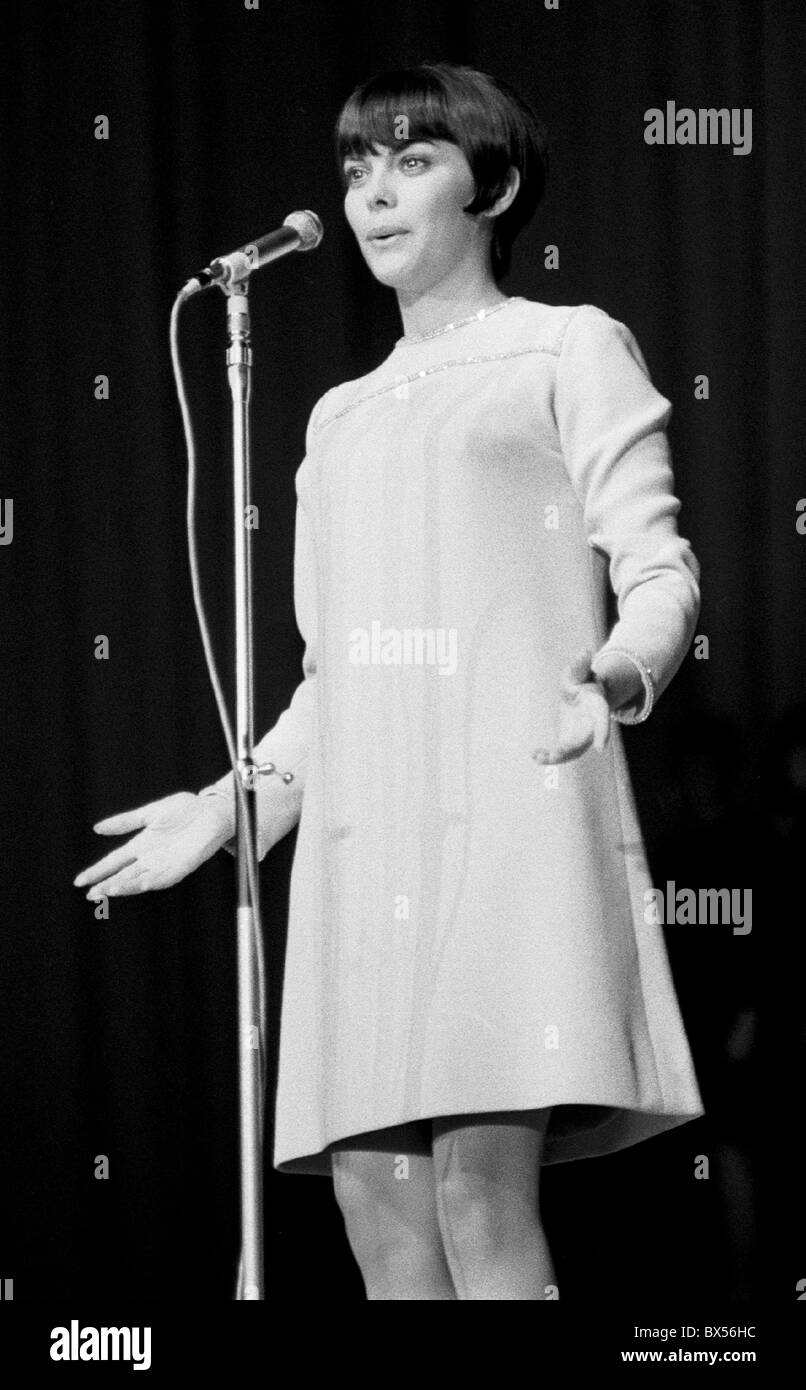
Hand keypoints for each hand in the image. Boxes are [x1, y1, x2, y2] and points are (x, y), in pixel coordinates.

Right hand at [73, 791, 232, 898]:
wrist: (214, 809)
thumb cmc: (186, 809)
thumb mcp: (150, 813)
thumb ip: (125, 821)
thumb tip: (97, 828)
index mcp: (142, 845)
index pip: (114, 861)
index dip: (97, 871)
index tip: (79, 881)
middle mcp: (151, 858)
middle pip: (124, 875)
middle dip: (107, 885)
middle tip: (91, 895)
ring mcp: (166, 864)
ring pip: (141, 880)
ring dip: (126, 886)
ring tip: (109, 890)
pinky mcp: (183, 866)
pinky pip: (165, 878)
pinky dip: (151, 882)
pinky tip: (140, 885)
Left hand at [532, 649, 611, 763]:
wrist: (584, 696)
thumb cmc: (583, 682)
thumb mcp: (580, 671)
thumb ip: (581, 666)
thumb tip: (585, 652)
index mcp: (597, 707)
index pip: (602, 720)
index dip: (602, 734)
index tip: (600, 748)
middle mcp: (591, 726)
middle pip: (584, 741)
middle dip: (571, 750)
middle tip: (556, 753)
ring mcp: (581, 737)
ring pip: (571, 752)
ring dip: (556, 758)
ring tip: (538, 757)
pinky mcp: (569, 743)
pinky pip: (560, 753)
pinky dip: (549, 757)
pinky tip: (534, 755)